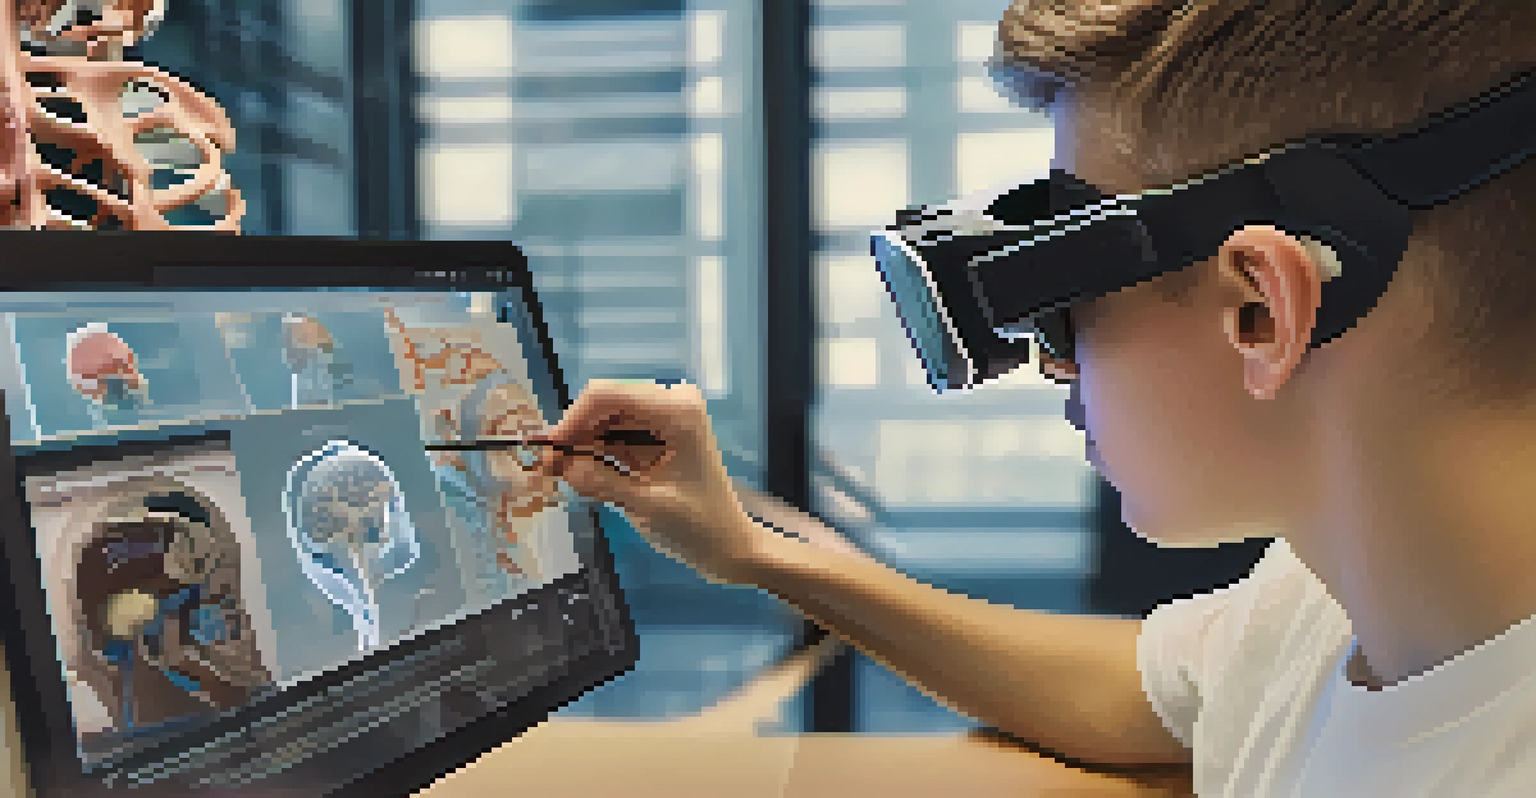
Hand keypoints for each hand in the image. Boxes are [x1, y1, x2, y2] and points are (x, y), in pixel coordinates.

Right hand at [536, 380, 763, 584]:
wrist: (729, 546)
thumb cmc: (700, 527)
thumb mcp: (647, 506)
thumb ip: (602, 482)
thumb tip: (562, 466)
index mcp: (677, 411)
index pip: (609, 396)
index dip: (572, 419)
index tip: (548, 450)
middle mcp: (670, 405)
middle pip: (603, 406)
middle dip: (572, 435)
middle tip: (543, 468)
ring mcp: (663, 421)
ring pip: (603, 423)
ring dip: (578, 447)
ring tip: (550, 473)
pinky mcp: (654, 439)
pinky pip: (613, 439)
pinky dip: (592, 455)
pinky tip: (572, 474)